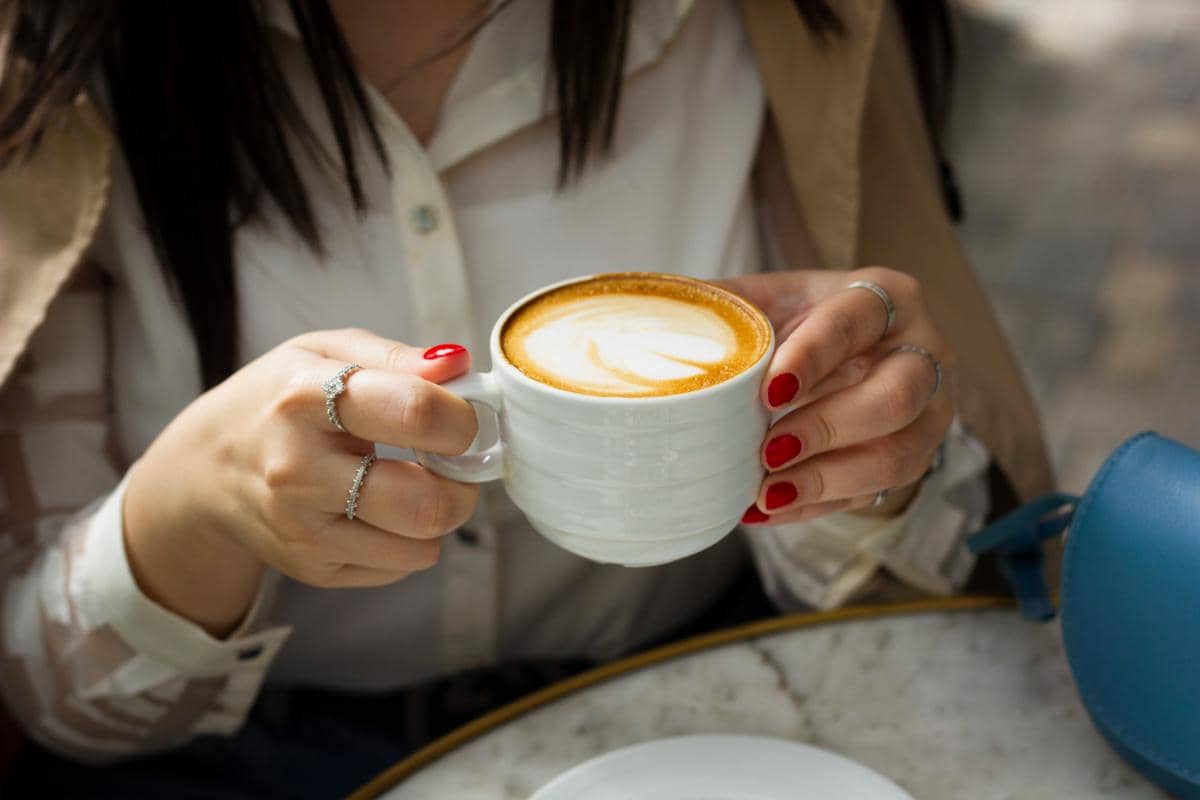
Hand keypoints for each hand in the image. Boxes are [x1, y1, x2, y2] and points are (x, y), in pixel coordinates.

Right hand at [124, 330, 479, 634]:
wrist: (206, 468)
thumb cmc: (280, 399)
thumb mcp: (325, 351)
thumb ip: (398, 358)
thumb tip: (460, 366)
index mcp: (305, 399)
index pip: (415, 412)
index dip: (462, 416)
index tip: (464, 416)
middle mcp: (299, 471)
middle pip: (426, 502)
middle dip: (463, 482)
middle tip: (454, 461)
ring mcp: (303, 529)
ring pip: (422, 546)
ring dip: (441, 515)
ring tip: (419, 483)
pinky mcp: (313, 568)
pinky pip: (400, 567)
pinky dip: (410, 540)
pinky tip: (383, 509)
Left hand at [718, 268, 954, 524]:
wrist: (843, 354)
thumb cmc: (796, 321)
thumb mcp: (763, 300)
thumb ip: (716, 307)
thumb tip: (630, 320)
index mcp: (885, 298)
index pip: (854, 322)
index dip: (812, 357)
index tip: (766, 391)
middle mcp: (923, 353)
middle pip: (894, 398)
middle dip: (825, 429)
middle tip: (767, 450)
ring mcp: (929, 413)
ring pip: (897, 456)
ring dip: (827, 480)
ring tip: (766, 492)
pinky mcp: (916, 459)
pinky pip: (875, 494)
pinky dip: (817, 506)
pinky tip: (768, 508)